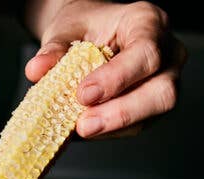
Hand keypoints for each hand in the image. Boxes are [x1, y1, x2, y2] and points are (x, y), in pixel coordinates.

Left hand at [24, 1, 186, 138]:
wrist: (91, 34)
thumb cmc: (86, 27)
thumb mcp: (66, 29)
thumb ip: (53, 49)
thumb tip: (36, 69)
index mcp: (148, 22)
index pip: (146, 52)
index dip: (117, 78)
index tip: (84, 94)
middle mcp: (167, 52)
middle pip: (162, 91)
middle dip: (121, 113)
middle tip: (83, 125)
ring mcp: (164, 81)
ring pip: (152, 114)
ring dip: (113, 127)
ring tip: (79, 128)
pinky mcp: (152, 107)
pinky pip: (137, 126)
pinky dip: (109, 131)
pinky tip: (85, 129)